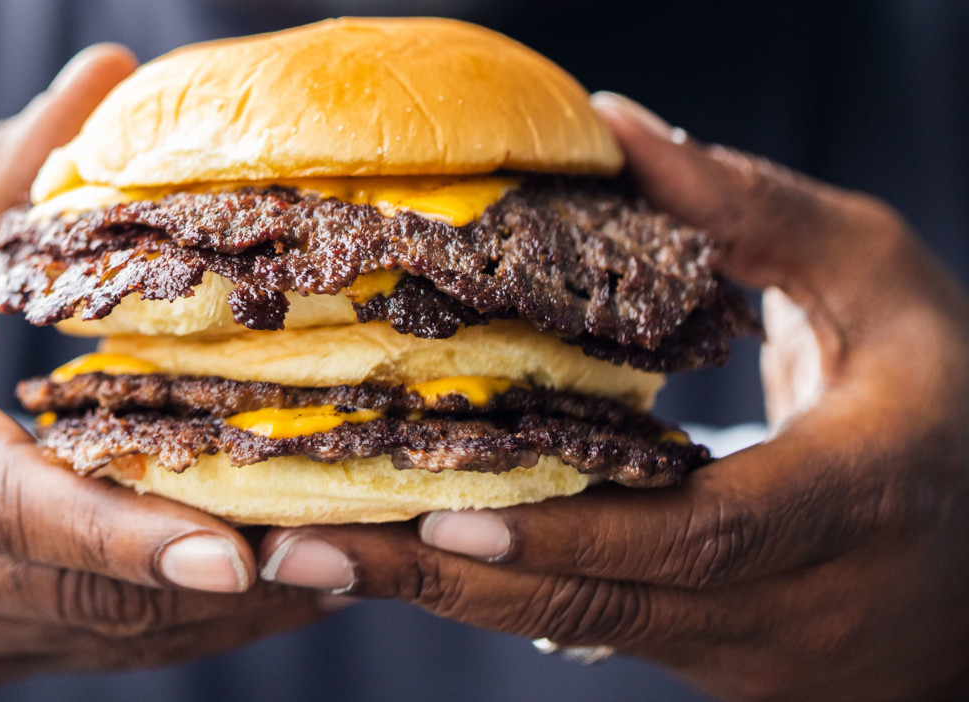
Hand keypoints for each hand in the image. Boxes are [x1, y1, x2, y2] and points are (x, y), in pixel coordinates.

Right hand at [0, 45, 323, 694]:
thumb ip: (2, 171)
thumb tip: (114, 77)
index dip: (113, 531)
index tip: (229, 551)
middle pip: (62, 588)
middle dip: (205, 586)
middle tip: (341, 556)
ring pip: (88, 640)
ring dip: (215, 618)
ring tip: (336, 569)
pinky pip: (83, 658)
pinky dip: (177, 632)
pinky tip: (262, 593)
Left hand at [258, 94, 968, 700]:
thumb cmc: (946, 400)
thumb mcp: (881, 284)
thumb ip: (757, 211)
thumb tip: (619, 130)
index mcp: (860, 497)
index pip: (703, 531)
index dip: (569, 526)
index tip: (439, 512)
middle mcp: (795, 599)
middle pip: (601, 597)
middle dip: (446, 578)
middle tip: (305, 549)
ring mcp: (749, 651)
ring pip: (576, 626)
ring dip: (443, 594)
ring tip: (314, 558)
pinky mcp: (711, 661)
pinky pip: (586, 625)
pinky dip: (492, 589)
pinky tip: (403, 554)